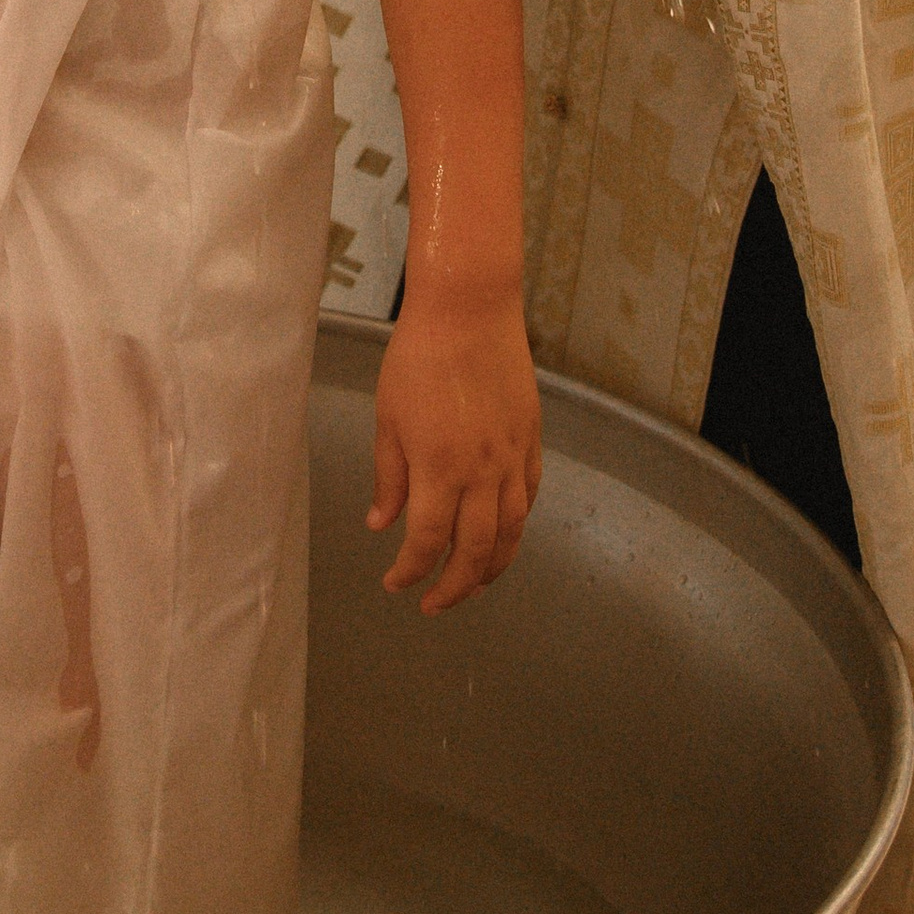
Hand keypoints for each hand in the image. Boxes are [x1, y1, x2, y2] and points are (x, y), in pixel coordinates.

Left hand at [369, 288, 542, 613]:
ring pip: (512, 531)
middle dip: (455, 587)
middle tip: (435, 603)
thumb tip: (382, 523)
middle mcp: (483, 470)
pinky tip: (501, 533)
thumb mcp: (388, 419)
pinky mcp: (530, 438)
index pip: (428, 541)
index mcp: (440, 467)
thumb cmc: (418, 357)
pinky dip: (516, 524)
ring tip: (473, 583)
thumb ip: (389, 478)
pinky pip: (529, 496)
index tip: (396, 583)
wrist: (469, 309)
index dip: (411, 571)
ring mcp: (512, 456)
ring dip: (492, 566)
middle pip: (476, 551)